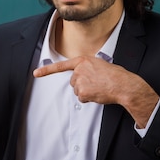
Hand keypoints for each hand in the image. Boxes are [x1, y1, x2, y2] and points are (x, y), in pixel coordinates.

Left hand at [33, 56, 158, 126]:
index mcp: (83, 60)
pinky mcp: (82, 92)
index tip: (35, 73)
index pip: (61, 65)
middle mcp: (79, 70)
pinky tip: (99, 94)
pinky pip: (82, 98)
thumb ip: (88, 68)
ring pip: (78, 91)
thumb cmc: (115, 75)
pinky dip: (89, 99)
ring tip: (100, 88)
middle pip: (73, 82)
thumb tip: (82, 77)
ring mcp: (80, 81)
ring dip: (87, 92)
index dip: (47, 70)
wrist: (123, 84)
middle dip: (83, 84)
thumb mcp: (100, 65)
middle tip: (97, 83)